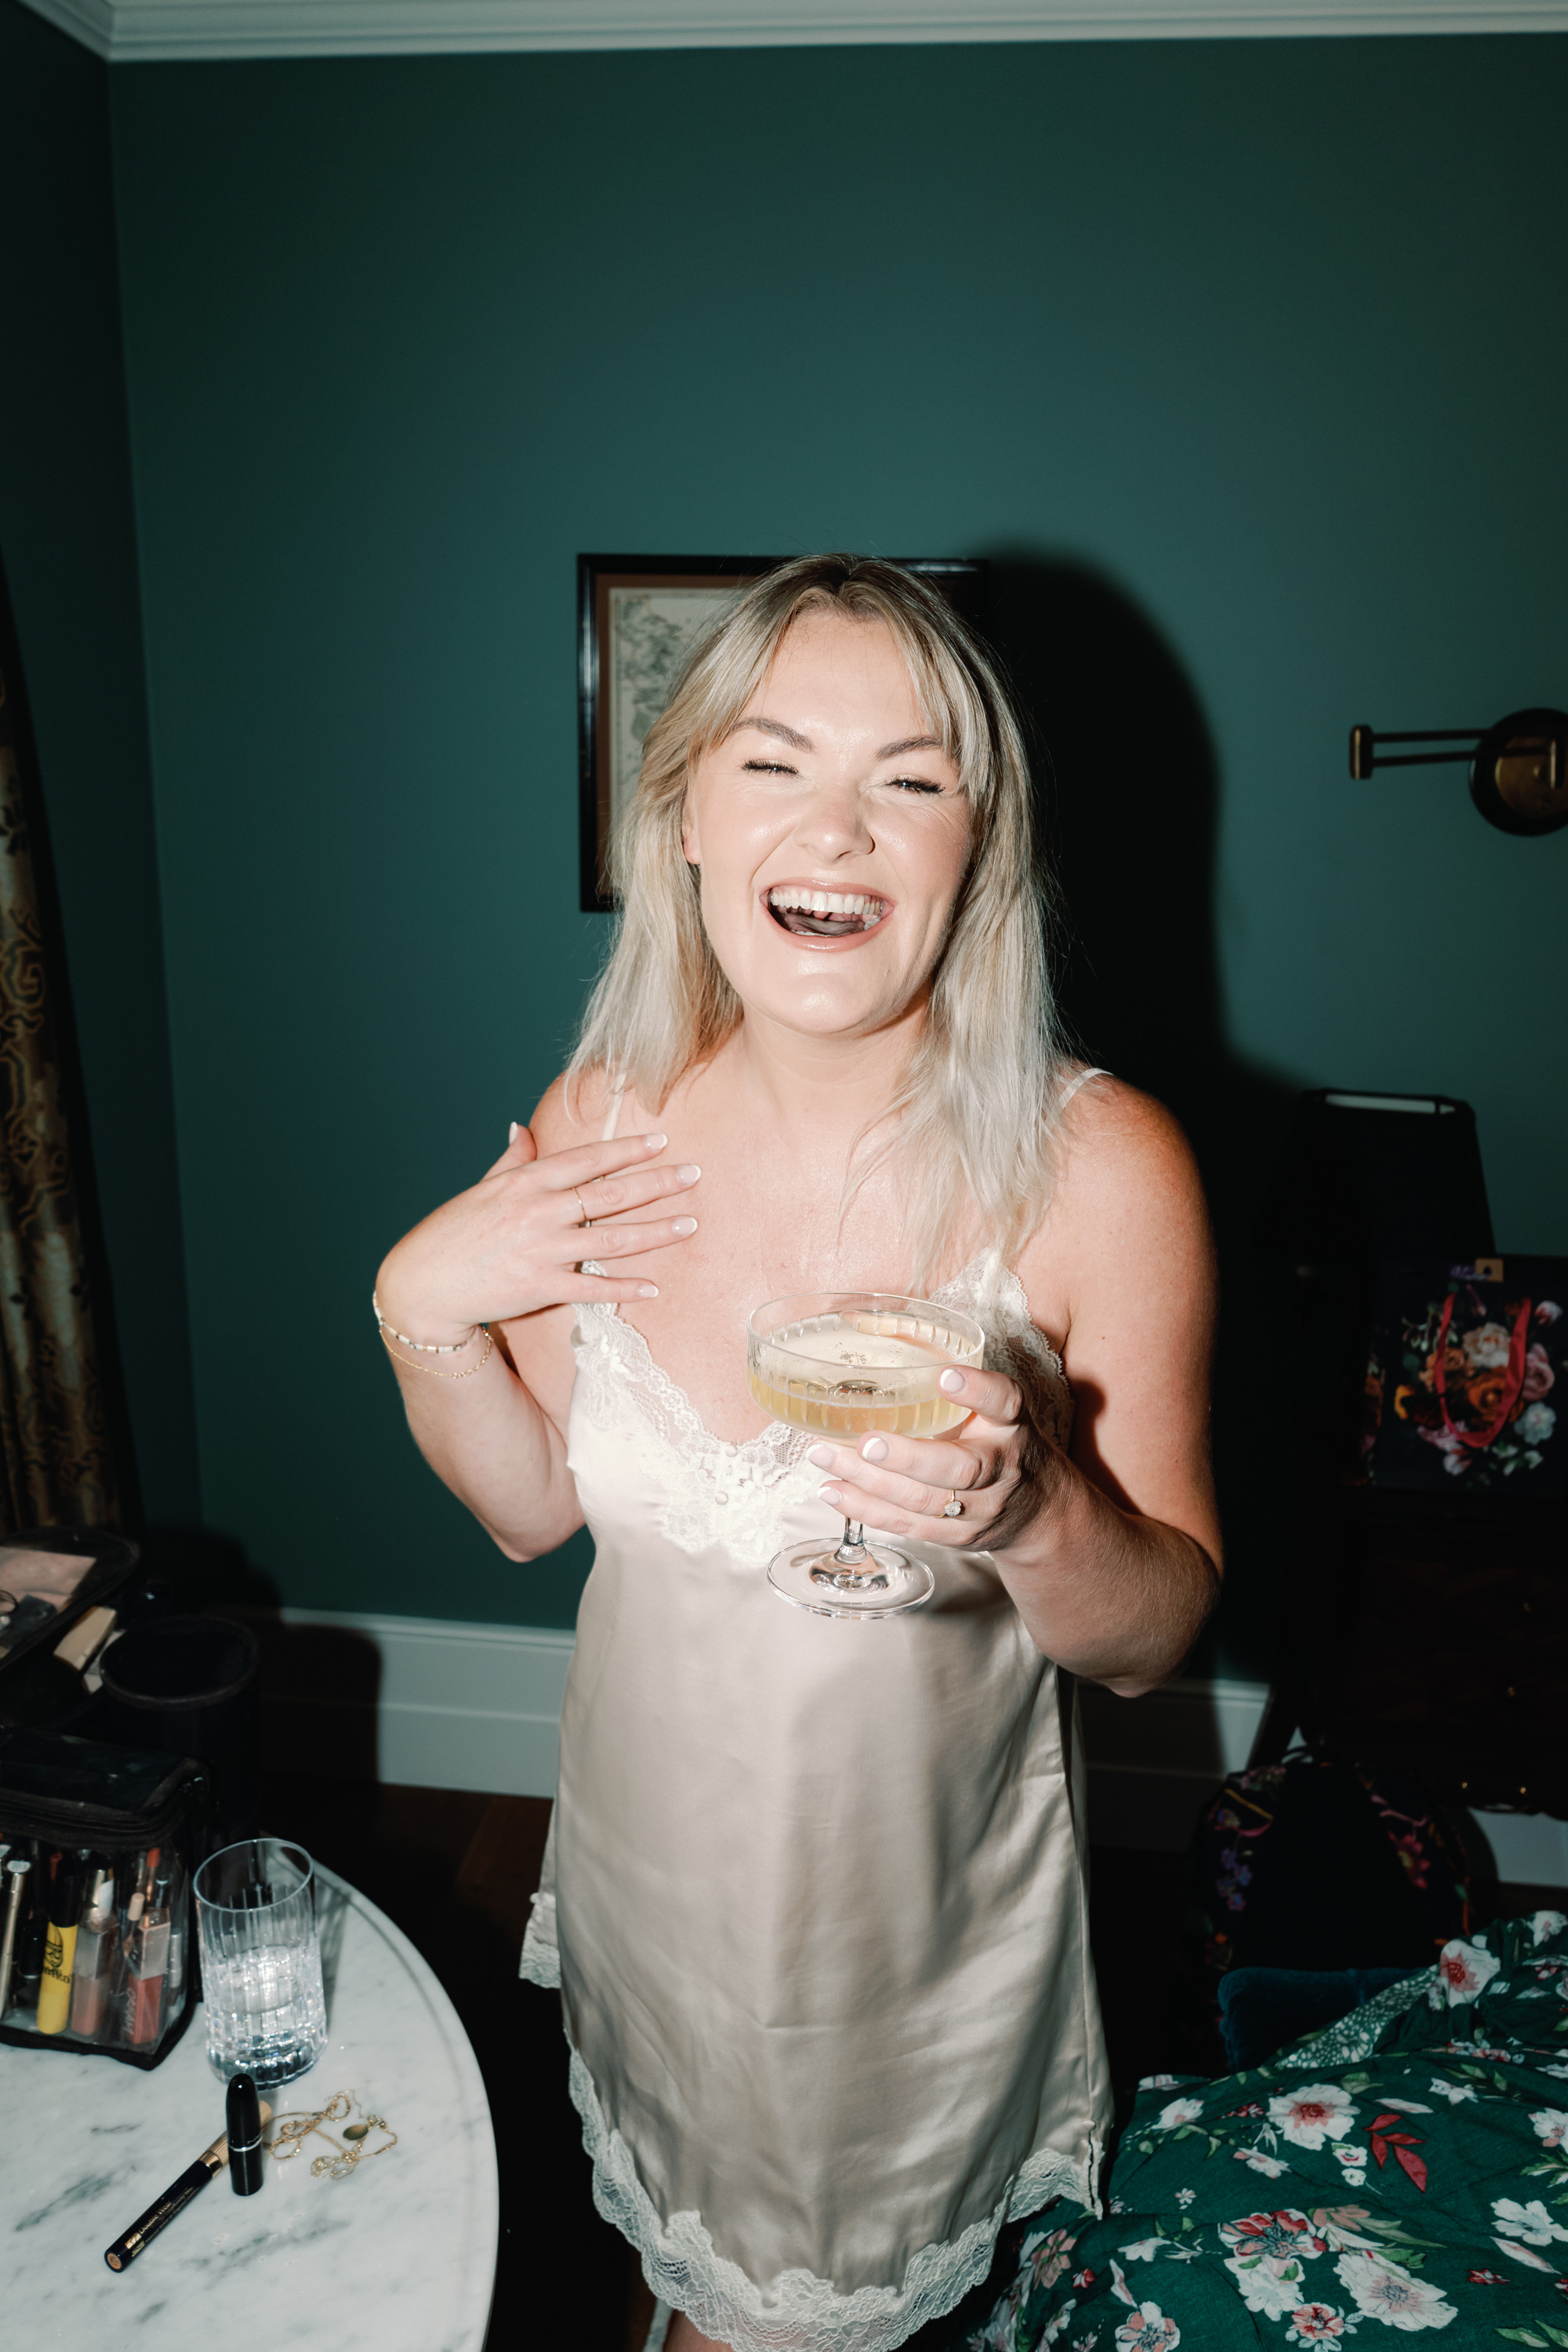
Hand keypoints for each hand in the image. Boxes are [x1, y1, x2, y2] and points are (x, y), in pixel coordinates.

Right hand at [376, 1123, 700, 1342]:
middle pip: (609, 1195)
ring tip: (690, 1225)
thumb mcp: (482, 1188)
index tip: (662, 1142)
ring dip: (655, 1233)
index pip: (587, 1160)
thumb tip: (524, 1127)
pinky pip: (592, 1289)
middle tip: (694, 1175)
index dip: (627, 1150)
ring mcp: (541, 1251)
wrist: (422, 1283)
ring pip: (611, 1241)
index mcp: (526, 1183)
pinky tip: (654, 1287)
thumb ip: (511, 1159)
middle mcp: (538, 1213)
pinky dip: (625, 1289)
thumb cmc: (452, 1233)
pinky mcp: (539, 1287)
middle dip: (657, 1183)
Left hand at [805, 1364, 1063, 1552]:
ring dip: (870, 1483)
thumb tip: (868, 1327)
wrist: (1040, 1511)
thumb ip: (952, 1378)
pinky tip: (833, 1489)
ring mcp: (979, 1508)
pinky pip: (909, 1525)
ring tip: (824, 1456)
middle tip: (867, 1442)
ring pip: (925, 1501)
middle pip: (959, 1469)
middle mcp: (1000, 1466)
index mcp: (1011, 1423)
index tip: (946, 1376)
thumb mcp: (995, 1407)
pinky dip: (867, 1509)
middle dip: (909, 1458)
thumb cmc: (1002, 1442)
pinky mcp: (957, 1536)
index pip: (1004, 1401)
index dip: (977, 1390)